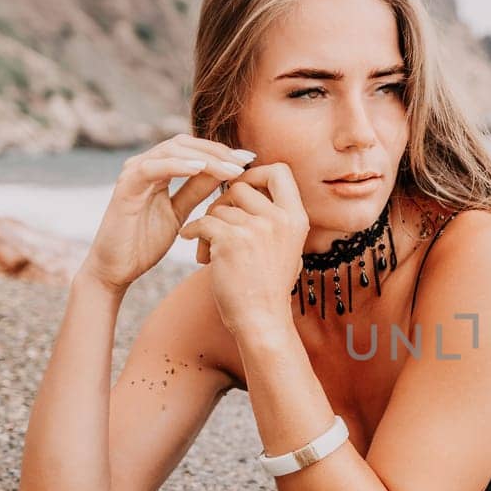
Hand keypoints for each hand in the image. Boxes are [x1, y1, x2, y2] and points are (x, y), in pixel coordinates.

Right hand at [79, 134, 253, 292]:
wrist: (116, 269)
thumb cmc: (145, 242)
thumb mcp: (180, 212)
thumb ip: (197, 190)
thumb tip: (226, 173)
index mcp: (158, 170)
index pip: (193, 149)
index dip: (222, 152)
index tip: (250, 160)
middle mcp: (144, 165)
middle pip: (184, 143)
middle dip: (218, 151)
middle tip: (246, 160)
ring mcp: (132, 173)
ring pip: (171, 150)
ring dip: (205, 157)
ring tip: (232, 168)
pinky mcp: (125, 187)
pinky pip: (152, 168)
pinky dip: (177, 165)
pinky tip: (200, 168)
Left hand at [177, 161, 310, 333]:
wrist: (261, 319)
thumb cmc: (269, 286)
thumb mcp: (287, 246)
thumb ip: (276, 217)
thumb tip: (255, 185)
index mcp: (296, 218)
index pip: (280, 170)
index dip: (257, 173)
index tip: (244, 188)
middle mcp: (280, 219)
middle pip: (241, 186)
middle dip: (224, 202)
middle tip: (219, 225)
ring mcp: (256, 228)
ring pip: (218, 207)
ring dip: (209, 226)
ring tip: (210, 252)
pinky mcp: (231, 240)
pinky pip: (202, 223)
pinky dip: (193, 234)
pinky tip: (197, 252)